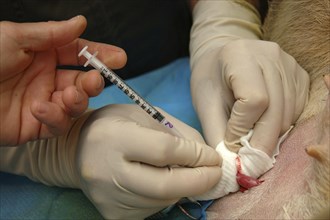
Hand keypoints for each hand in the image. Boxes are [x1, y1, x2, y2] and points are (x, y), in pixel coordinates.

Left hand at [0, 16, 126, 145]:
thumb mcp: (14, 37)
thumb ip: (51, 33)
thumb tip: (80, 22)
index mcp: (43, 55)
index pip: (79, 54)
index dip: (101, 55)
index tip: (119, 58)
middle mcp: (46, 79)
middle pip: (82, 82)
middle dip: (93, 82)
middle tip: (95, 79)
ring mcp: (43, 103)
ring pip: (75, 105)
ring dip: (77, 101)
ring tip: (67, 96)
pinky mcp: (35, 126)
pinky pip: (56, 124)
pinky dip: (54, 118)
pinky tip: (40, 108)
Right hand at [0, 104, 221, 218]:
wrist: (79, 150)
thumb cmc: (115, 125)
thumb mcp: (144, 114)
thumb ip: (177, 133)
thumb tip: (205, 156)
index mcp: (114, 137)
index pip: (164, 151)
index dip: (194, 155)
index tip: (212, 156)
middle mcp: (107, 171)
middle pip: (165, 185)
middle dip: (199, 180)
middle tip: (216, 172)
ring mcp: (109, 198)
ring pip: (162, 200)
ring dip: (185, 188)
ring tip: (193, 175)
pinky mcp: (113, 214)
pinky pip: (153, 209)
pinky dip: (169, 197)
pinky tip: (169, 183)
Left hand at [190, 0, 308, 154]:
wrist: (222, 59)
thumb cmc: (210, 81)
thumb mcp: (204, 104)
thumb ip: (216, 133)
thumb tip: (232, 165)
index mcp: (240, 55)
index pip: (254, 100)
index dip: (243, 128)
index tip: (231, 144)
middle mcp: (270, 55)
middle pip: (276, 110)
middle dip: (261, 142)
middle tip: (248, 163)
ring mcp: (288, 64)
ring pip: (288, 114)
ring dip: (271, 136)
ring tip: (252, 142)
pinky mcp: (299, 75)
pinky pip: (297, 110)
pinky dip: (281, 126)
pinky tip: (263, 126)